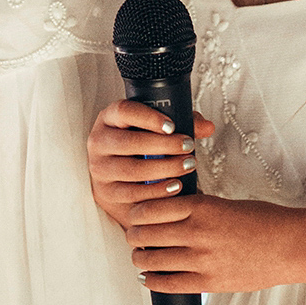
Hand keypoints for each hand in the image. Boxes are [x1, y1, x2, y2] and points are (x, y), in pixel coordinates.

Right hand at [87, 99, 215, 229]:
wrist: (122, 181)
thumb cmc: (141, 149)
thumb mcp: (156, 131)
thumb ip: (183, 124)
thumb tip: (207, 127)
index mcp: (108, 119)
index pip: (123, 110)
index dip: (147, 117)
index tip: (172, 125)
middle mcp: (98, 142)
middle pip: (128, 142)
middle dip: (163, 145)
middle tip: (189, 147)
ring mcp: (99, 169)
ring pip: (131, 169)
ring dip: (164, 168)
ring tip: (188, 166)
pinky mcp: (105, 194)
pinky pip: (132, 194)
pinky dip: (157, 191)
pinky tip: (176, 186)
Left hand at [124, 187, 292, 293]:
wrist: (290, 246)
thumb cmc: (261, 221)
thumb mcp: (223, 203)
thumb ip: (194, 208)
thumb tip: (165, 209)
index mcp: (200, 207)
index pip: (149, 209)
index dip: (136, 213)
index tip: (136, 215)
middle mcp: (196, 232)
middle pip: (143, 235)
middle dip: (134, 235)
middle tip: (135, 236)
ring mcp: (201, 260)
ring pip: (150, 260)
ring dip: (140, 258)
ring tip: (142, 256)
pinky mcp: (208, 283)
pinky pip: (167, 284)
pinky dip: (151, 281)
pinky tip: (148, 278)